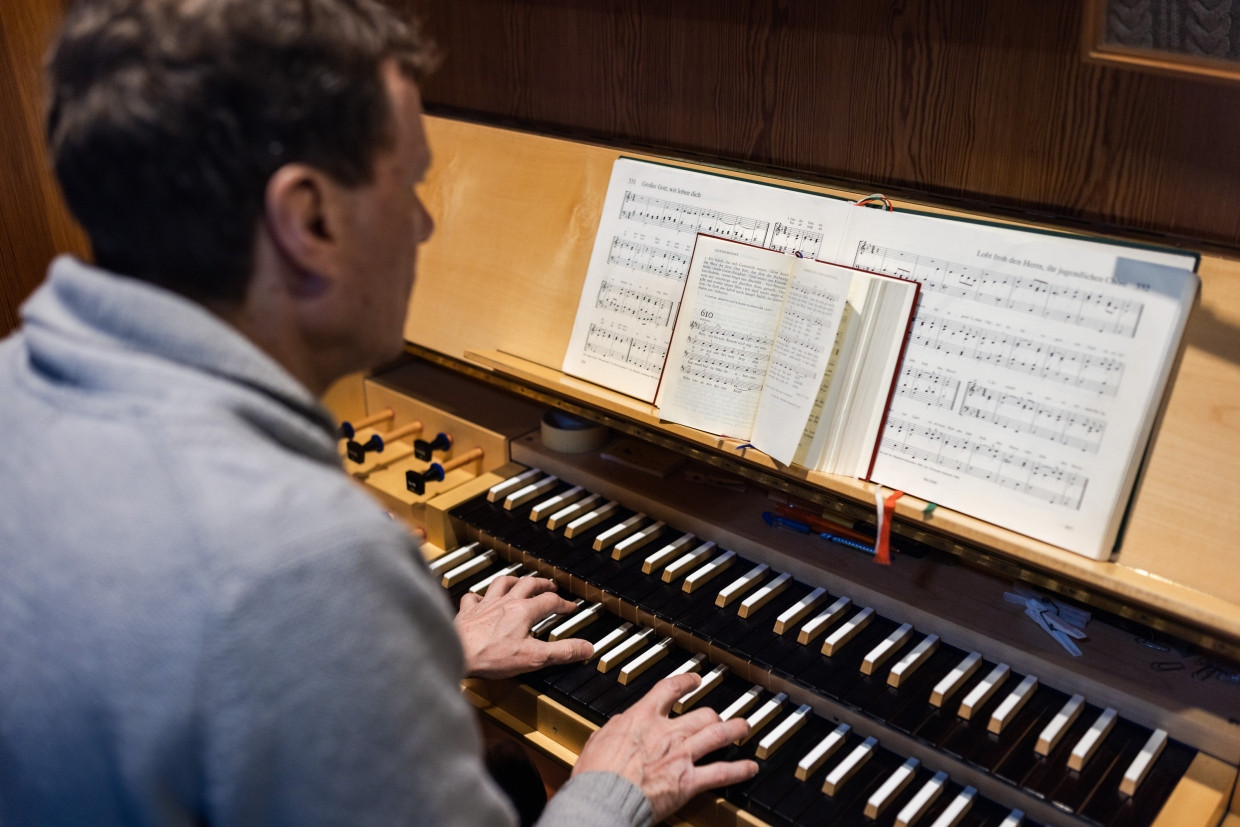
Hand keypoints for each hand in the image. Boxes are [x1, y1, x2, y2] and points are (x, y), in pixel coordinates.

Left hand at [454, 575, 591, 678]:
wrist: (457, 652)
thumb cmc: (490, 655)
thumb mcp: (534, 657)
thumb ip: (561, 652)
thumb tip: (584, 648)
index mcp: (523, 612)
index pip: (550, 601)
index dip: (563, 604)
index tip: (571, 607)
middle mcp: (505, 603)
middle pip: (528, 584)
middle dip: (542, 584)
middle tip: (550, 586)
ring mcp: (485, 605)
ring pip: (502, 583)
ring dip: (514, 581)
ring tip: (520, 581)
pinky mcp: (468, 612)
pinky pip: (473, 597)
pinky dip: (479, 595)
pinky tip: (480, 598)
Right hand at [572, 672, 758, 822]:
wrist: (603, 797)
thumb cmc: (596, 774)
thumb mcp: (599, 739)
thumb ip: (616, 728)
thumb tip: (621, 723)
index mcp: (642, 718)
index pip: (669, 689)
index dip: (685, 682)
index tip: (694, 680)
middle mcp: (666, 732)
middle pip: (700, 714)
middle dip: (714, 714)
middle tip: (720, 714)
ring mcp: (680, 755)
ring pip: (717, 735)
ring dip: (735, 730)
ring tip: (744, 727)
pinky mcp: (688, 781)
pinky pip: (721, 772)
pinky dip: (739, 770)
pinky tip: (750, 768)